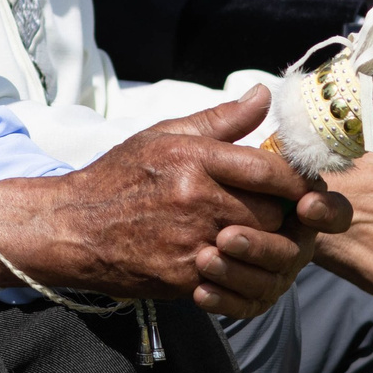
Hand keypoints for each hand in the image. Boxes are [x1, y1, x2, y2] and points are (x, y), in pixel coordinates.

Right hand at [0, 88, 351, 318]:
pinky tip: (230, 256)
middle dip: (282, 212)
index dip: (296, 179)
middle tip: (278, 210)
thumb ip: (220, 121)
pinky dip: (239, 268)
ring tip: (256, 233)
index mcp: (193, 158)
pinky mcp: (184, 275)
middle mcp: (195, 198)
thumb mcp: (164, 136)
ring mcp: (190, 240)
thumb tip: (263, 96)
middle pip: (273, 212)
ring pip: (259, 246)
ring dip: (266, 243)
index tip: (299, 183)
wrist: (74, 227)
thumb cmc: (120, 176)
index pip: (270, 170)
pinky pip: (234, 275)